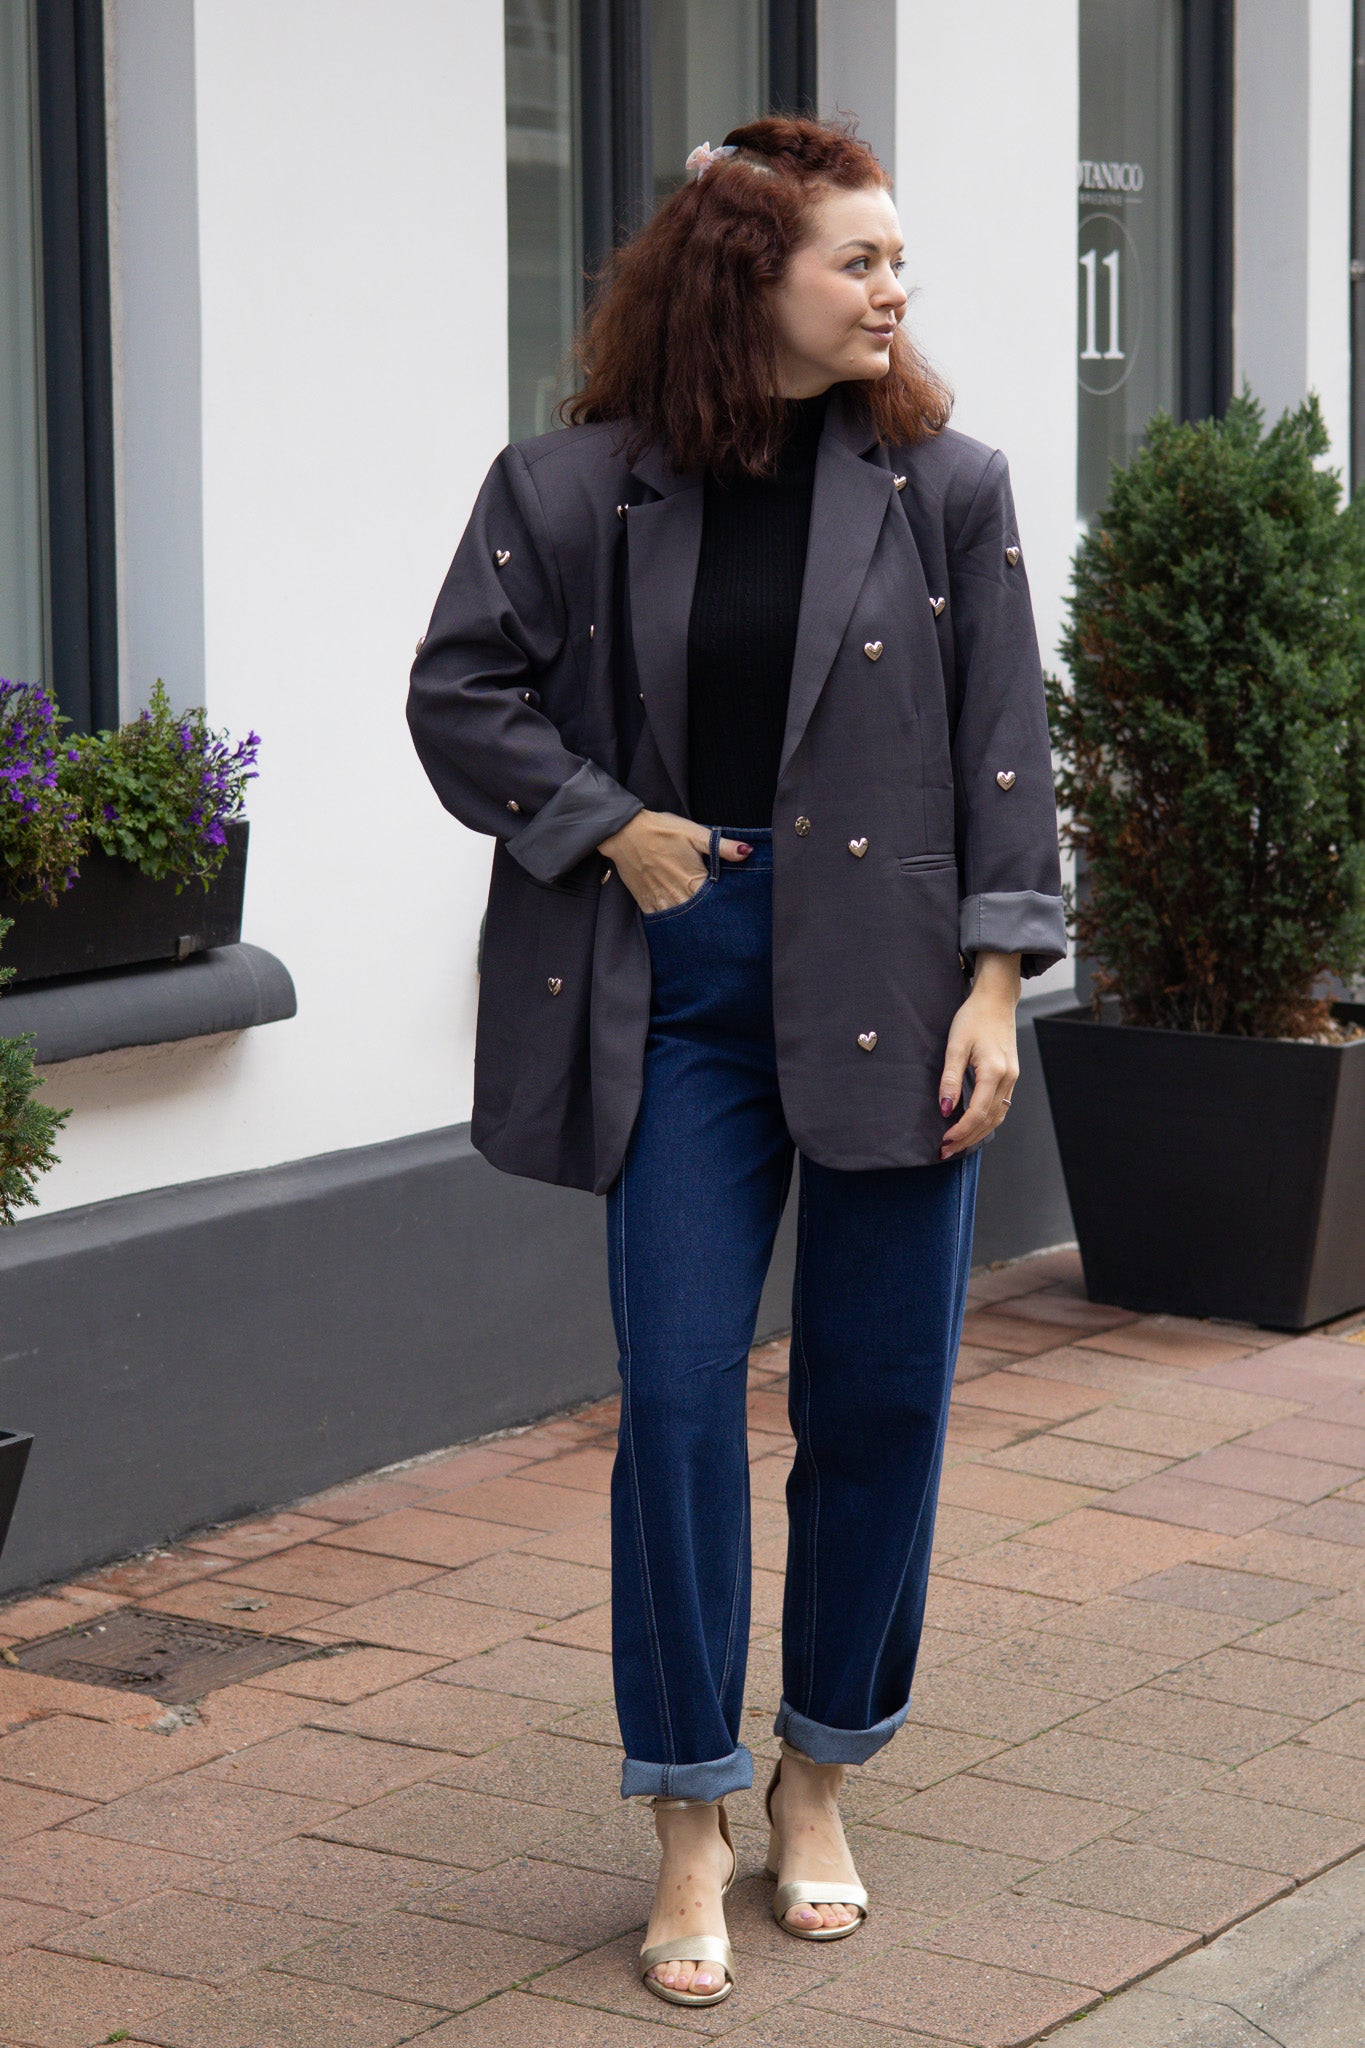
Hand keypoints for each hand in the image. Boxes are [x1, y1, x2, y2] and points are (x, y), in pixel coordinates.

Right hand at [598, 809, 750, 912]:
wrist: (625, 832)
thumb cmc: (662, 830)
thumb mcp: (694, 833)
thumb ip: (721, 846)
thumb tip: (747, 852)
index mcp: (694, 880)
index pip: (717, 904)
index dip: (726, 908)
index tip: (734, 912)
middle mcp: (678, 896)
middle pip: (700, 917)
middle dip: (710, 921)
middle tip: (721, 927)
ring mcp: (660, 901)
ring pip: (680, 923)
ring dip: (691, 926)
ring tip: (702, 929)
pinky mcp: (646, 902)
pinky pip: (661, 921)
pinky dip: (670, 924)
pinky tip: (678, 926)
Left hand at [938, 952, 1021, 1160]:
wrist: (996, 1000)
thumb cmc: (973, 1017)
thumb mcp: (955, 1046)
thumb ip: (950, 1079)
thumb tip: (944, 1108)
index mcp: (994, 1071)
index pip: (978, 1113)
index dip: (961, 1131)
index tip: (944, 1142)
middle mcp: (1008, 1078)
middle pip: (989, 1120)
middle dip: (967, 1139)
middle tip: (946, 1151)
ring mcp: (1012, 1077)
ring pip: (998, 1116)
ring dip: (978, 1133)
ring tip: (957, 1144)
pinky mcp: (1010, 1075)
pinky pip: (1001, 1106)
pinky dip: (987, 1121)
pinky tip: (973, 1126)